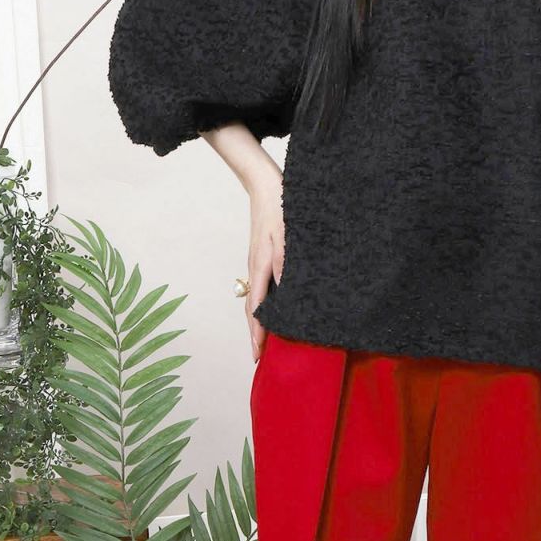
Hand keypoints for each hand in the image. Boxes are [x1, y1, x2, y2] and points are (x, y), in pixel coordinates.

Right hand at [246, 170, 283, 361]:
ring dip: (259, 320)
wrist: (265, 184)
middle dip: (255, 333)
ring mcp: (258, 262)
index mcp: (262, 266)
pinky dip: (264, 304)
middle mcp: (256, 268)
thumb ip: (286, 262)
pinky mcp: (262, 256)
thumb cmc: (280, 207)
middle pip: (253, 307)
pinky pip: (261, 286)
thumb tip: (285, 291)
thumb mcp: (287, 234)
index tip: (257, 353)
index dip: (258, 332)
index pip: (257, 307)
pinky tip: (272, 308)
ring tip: (264, 339)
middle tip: (258, 356)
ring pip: (256, 298)